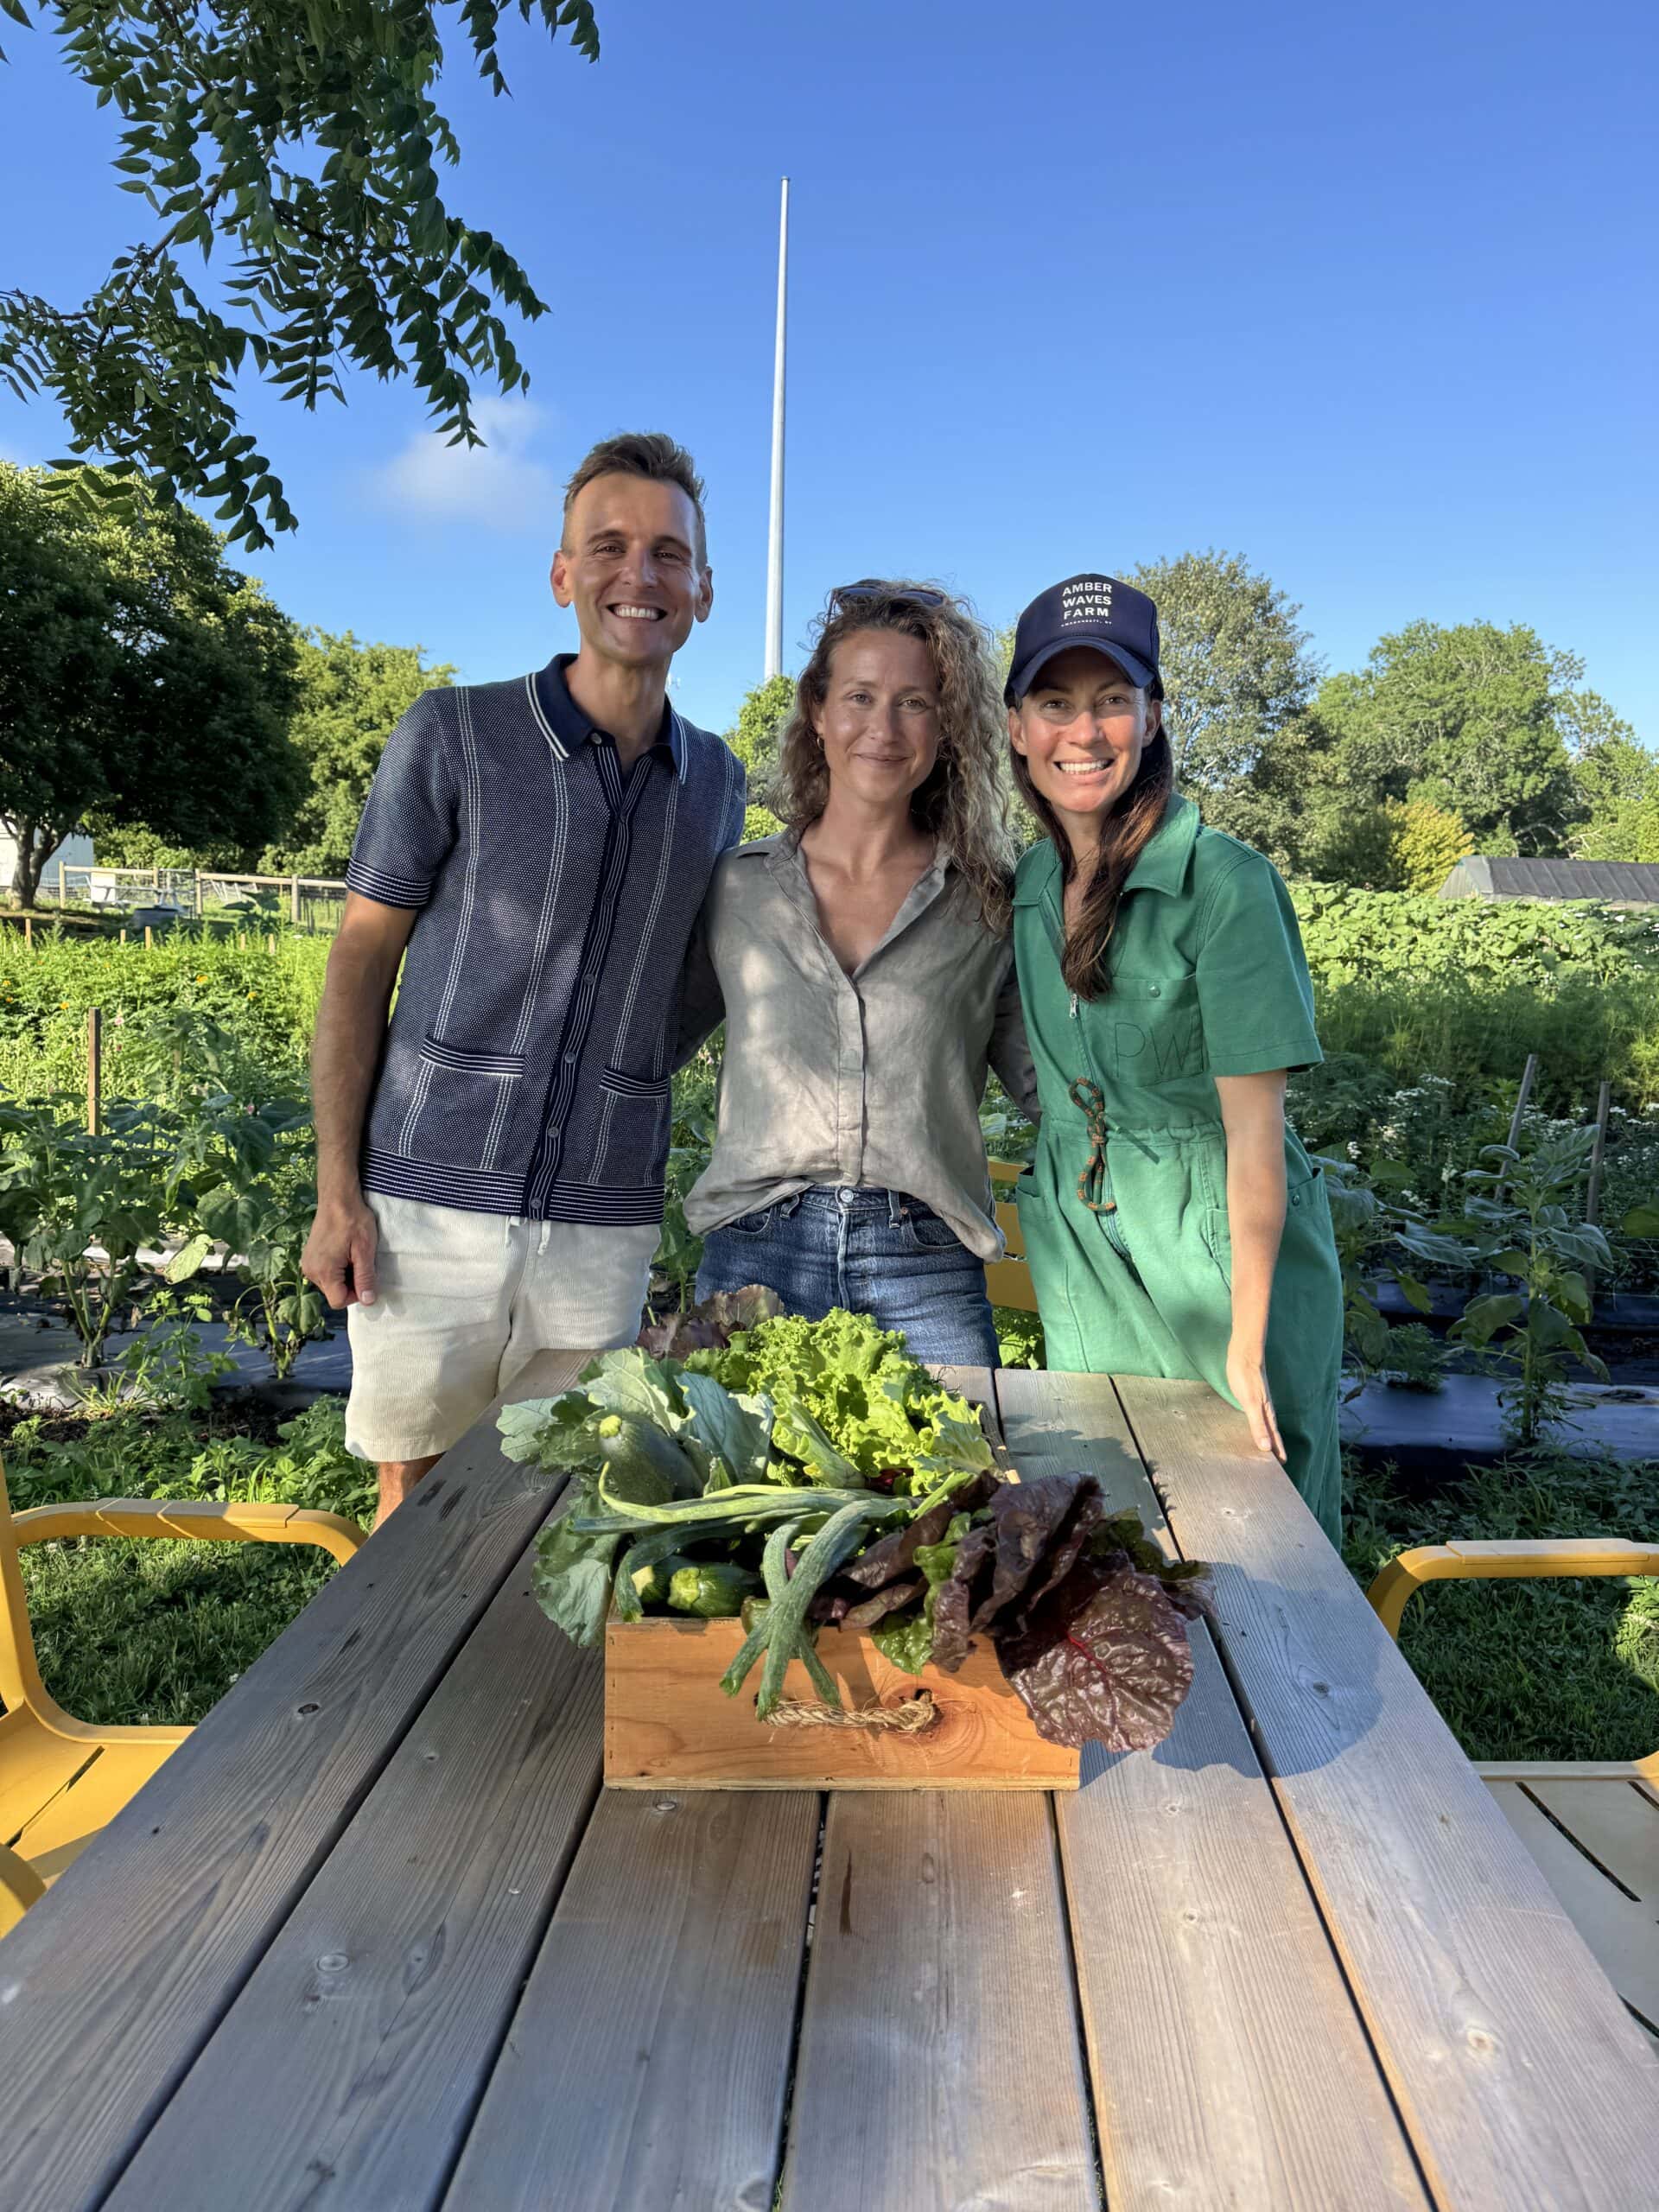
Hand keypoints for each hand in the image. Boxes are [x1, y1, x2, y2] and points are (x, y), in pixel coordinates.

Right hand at [302, 1192, 379, 1307]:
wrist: (337, 1198)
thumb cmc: (353, 1221)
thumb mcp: (365, 1250)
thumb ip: (365, 1277)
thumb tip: (368, 1301)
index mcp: (323, 1272)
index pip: (339, 1301)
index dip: (356, 1294)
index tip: (365, 1276)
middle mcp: (311, 1271)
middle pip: (334, 1293)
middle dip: (351, 1284)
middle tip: (360, 1261)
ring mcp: (307, 1263)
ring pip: (330, 1283)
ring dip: (344, 1275)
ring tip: (352, 1254)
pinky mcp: (308, 1256)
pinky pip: (325, 1272)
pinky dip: (337, 1268)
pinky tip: (343, 1251)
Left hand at [1225, 1338, 1284, 1462]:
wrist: (1243, 1354)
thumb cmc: (1247, 1377)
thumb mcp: (1251, 1404)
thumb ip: (1258, 1425)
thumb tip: (1266, 1447)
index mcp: (1267, 1415)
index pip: (1275, 1439)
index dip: (1278, 1451)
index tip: (1283, 1464)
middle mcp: (1265, 1411)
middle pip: (1271, 1434)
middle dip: (1274, 1448)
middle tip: (1276, 1462)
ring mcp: (1258, 1404)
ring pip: (1264, 1426)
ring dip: (1266, 1438)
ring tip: (1266, 1449)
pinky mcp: (1250, 1398)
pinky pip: (1255, 1418)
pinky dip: (1256, 1427)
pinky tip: (1252, 1427)